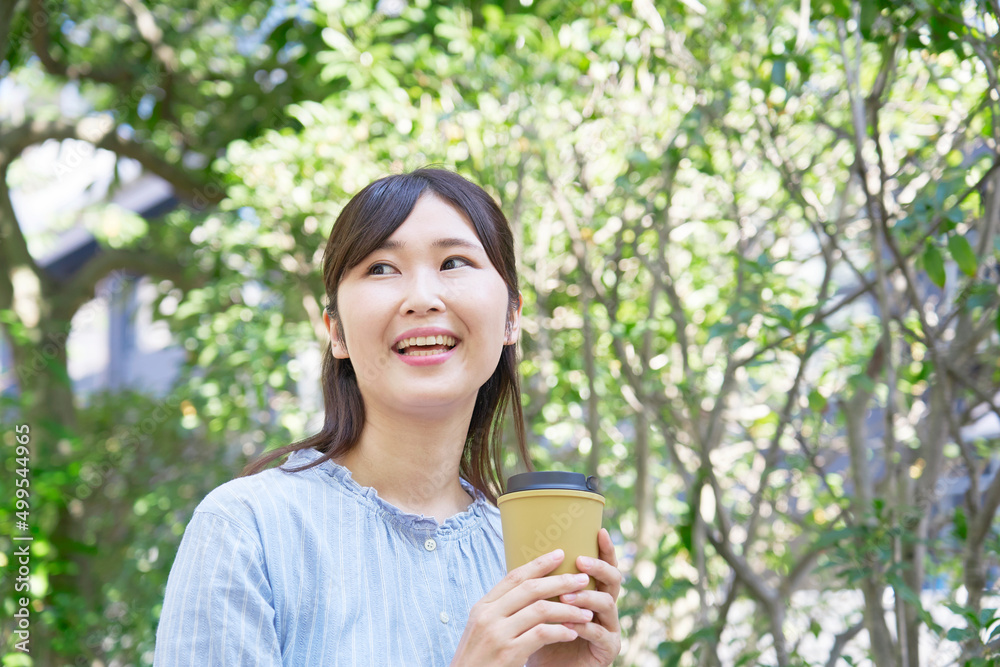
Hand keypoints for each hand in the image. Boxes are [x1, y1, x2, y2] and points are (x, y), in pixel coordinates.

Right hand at [450, 549, 595, 666]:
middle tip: (583, 580)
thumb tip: (529, 592)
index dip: (538, 564)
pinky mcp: (509, 653)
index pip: (514, 577)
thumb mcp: (482, 629)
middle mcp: (488, 616)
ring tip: (586, 612)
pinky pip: (542, 634)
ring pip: (541, 610)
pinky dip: (560, 631)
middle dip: (561, 582)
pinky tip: (573, 633)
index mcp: (482, 607)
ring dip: (568, 609)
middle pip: (531, 589)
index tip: (560, 554)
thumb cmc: (478, 660)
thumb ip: (501, 611)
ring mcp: (497, 634)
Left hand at [526, 528, 621, 666]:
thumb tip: (520, 547)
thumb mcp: (540, 604)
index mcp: (592, 591)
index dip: (605, 549)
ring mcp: (610, 627)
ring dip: (586, 597)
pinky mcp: (608, 649)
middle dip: (599, 567)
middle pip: (613, 579)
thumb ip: (541, 583)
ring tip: (566, 597)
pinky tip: (570, 625)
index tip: (599, 531)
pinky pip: (600, 633)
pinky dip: (584, 627)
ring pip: (608, 604)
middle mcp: (605, 607)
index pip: (603, 566)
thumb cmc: (542, 633)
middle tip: (580, 561)